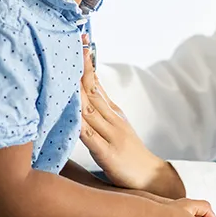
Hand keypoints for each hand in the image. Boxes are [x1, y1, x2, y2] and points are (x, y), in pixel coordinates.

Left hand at [79, 43, 172, 194]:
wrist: (151, 176)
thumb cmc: (128, 152)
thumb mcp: (115, 123)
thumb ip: (100, 106)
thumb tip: (86, 85)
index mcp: (112, 110)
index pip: (96, 81)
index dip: (87, 61)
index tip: (78, 40)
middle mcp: (112, 117)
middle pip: (92, 89)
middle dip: (81, 67)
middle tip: (71, 44)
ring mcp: (111, 134)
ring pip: (90, 108)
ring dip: (77, 89)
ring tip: (64, 71)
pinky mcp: (108, 153)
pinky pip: (90, 137)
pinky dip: (80, 124)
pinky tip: (71, 114)